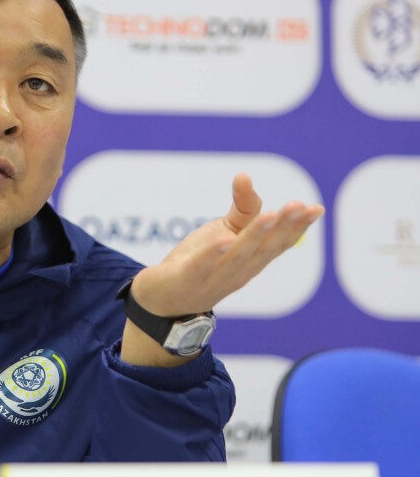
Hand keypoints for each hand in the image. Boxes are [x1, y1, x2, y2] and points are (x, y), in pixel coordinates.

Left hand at [130, 173, 324, 317]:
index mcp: (250, 260)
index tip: (316, 209)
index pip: (278, 244)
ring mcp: (212, 279)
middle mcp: (238, 272)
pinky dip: (213, 253)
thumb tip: (244, 175)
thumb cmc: (198, 263)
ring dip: (255, 236)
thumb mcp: (223, 231)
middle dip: (283, 227)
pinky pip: (201, 266)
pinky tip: (224, 239)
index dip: (298, 227)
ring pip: (238, 256)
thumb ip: (240, 207)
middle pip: (264, 249)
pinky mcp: (185, 280)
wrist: (160, 300)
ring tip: (270, 215)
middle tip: (299, 206)